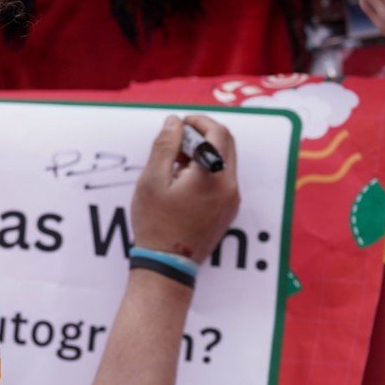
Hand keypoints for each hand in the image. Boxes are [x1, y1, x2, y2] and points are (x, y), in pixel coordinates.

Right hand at [132, 115, 238, 261]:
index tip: (180, 123)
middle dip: (204, 134)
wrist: (168, 263)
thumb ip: (164, 146)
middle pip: (227, 144)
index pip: (218, 133)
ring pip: (226, 161)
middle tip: (178, 139)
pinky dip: (208, 168)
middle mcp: (229, 186)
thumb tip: (174, 122)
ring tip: (176, 162)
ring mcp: (232, 200)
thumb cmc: (156, 224)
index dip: (199, 121)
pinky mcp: (228, 210)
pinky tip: (184, 180)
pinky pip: (224, 178)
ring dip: (206, 151)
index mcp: (212, 176)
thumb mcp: (152, 180)